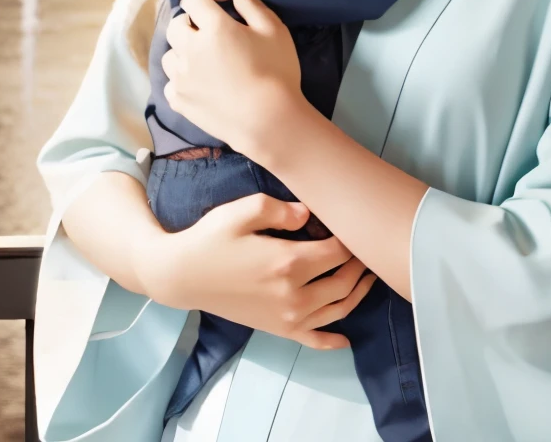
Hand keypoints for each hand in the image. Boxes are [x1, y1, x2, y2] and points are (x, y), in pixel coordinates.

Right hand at [146, 192, 375, 349]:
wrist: (182, 275)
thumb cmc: (212, 238)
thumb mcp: (242, 211)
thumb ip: (280, 209)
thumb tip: (309, 214)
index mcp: (289, 263)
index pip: (338, 251)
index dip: (352, 236)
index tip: (356, 223)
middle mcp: (293, 295)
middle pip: (344, 281)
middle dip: (360, 264)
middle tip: (368, 246)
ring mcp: (286, 317)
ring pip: (337, 309)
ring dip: (357, 293)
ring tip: (367, 275)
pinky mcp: (277, 330)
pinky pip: (313, 340)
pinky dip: (334, 341)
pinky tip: (347, 339)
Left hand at [161, 0, 302, 158]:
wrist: (270, 122)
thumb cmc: (277, 72)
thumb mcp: (274, 30)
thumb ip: (251, 4)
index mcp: (213, 27)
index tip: (221, 3)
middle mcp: (190, 49)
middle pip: (176, 25)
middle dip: (192, 22)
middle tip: (213, 32)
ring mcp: (181, 77)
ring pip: (169, 54)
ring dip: (183, 51)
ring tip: (204, 59)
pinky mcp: (179, 101)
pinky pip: (170, 82)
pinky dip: (181, 78)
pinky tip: (200, 82)